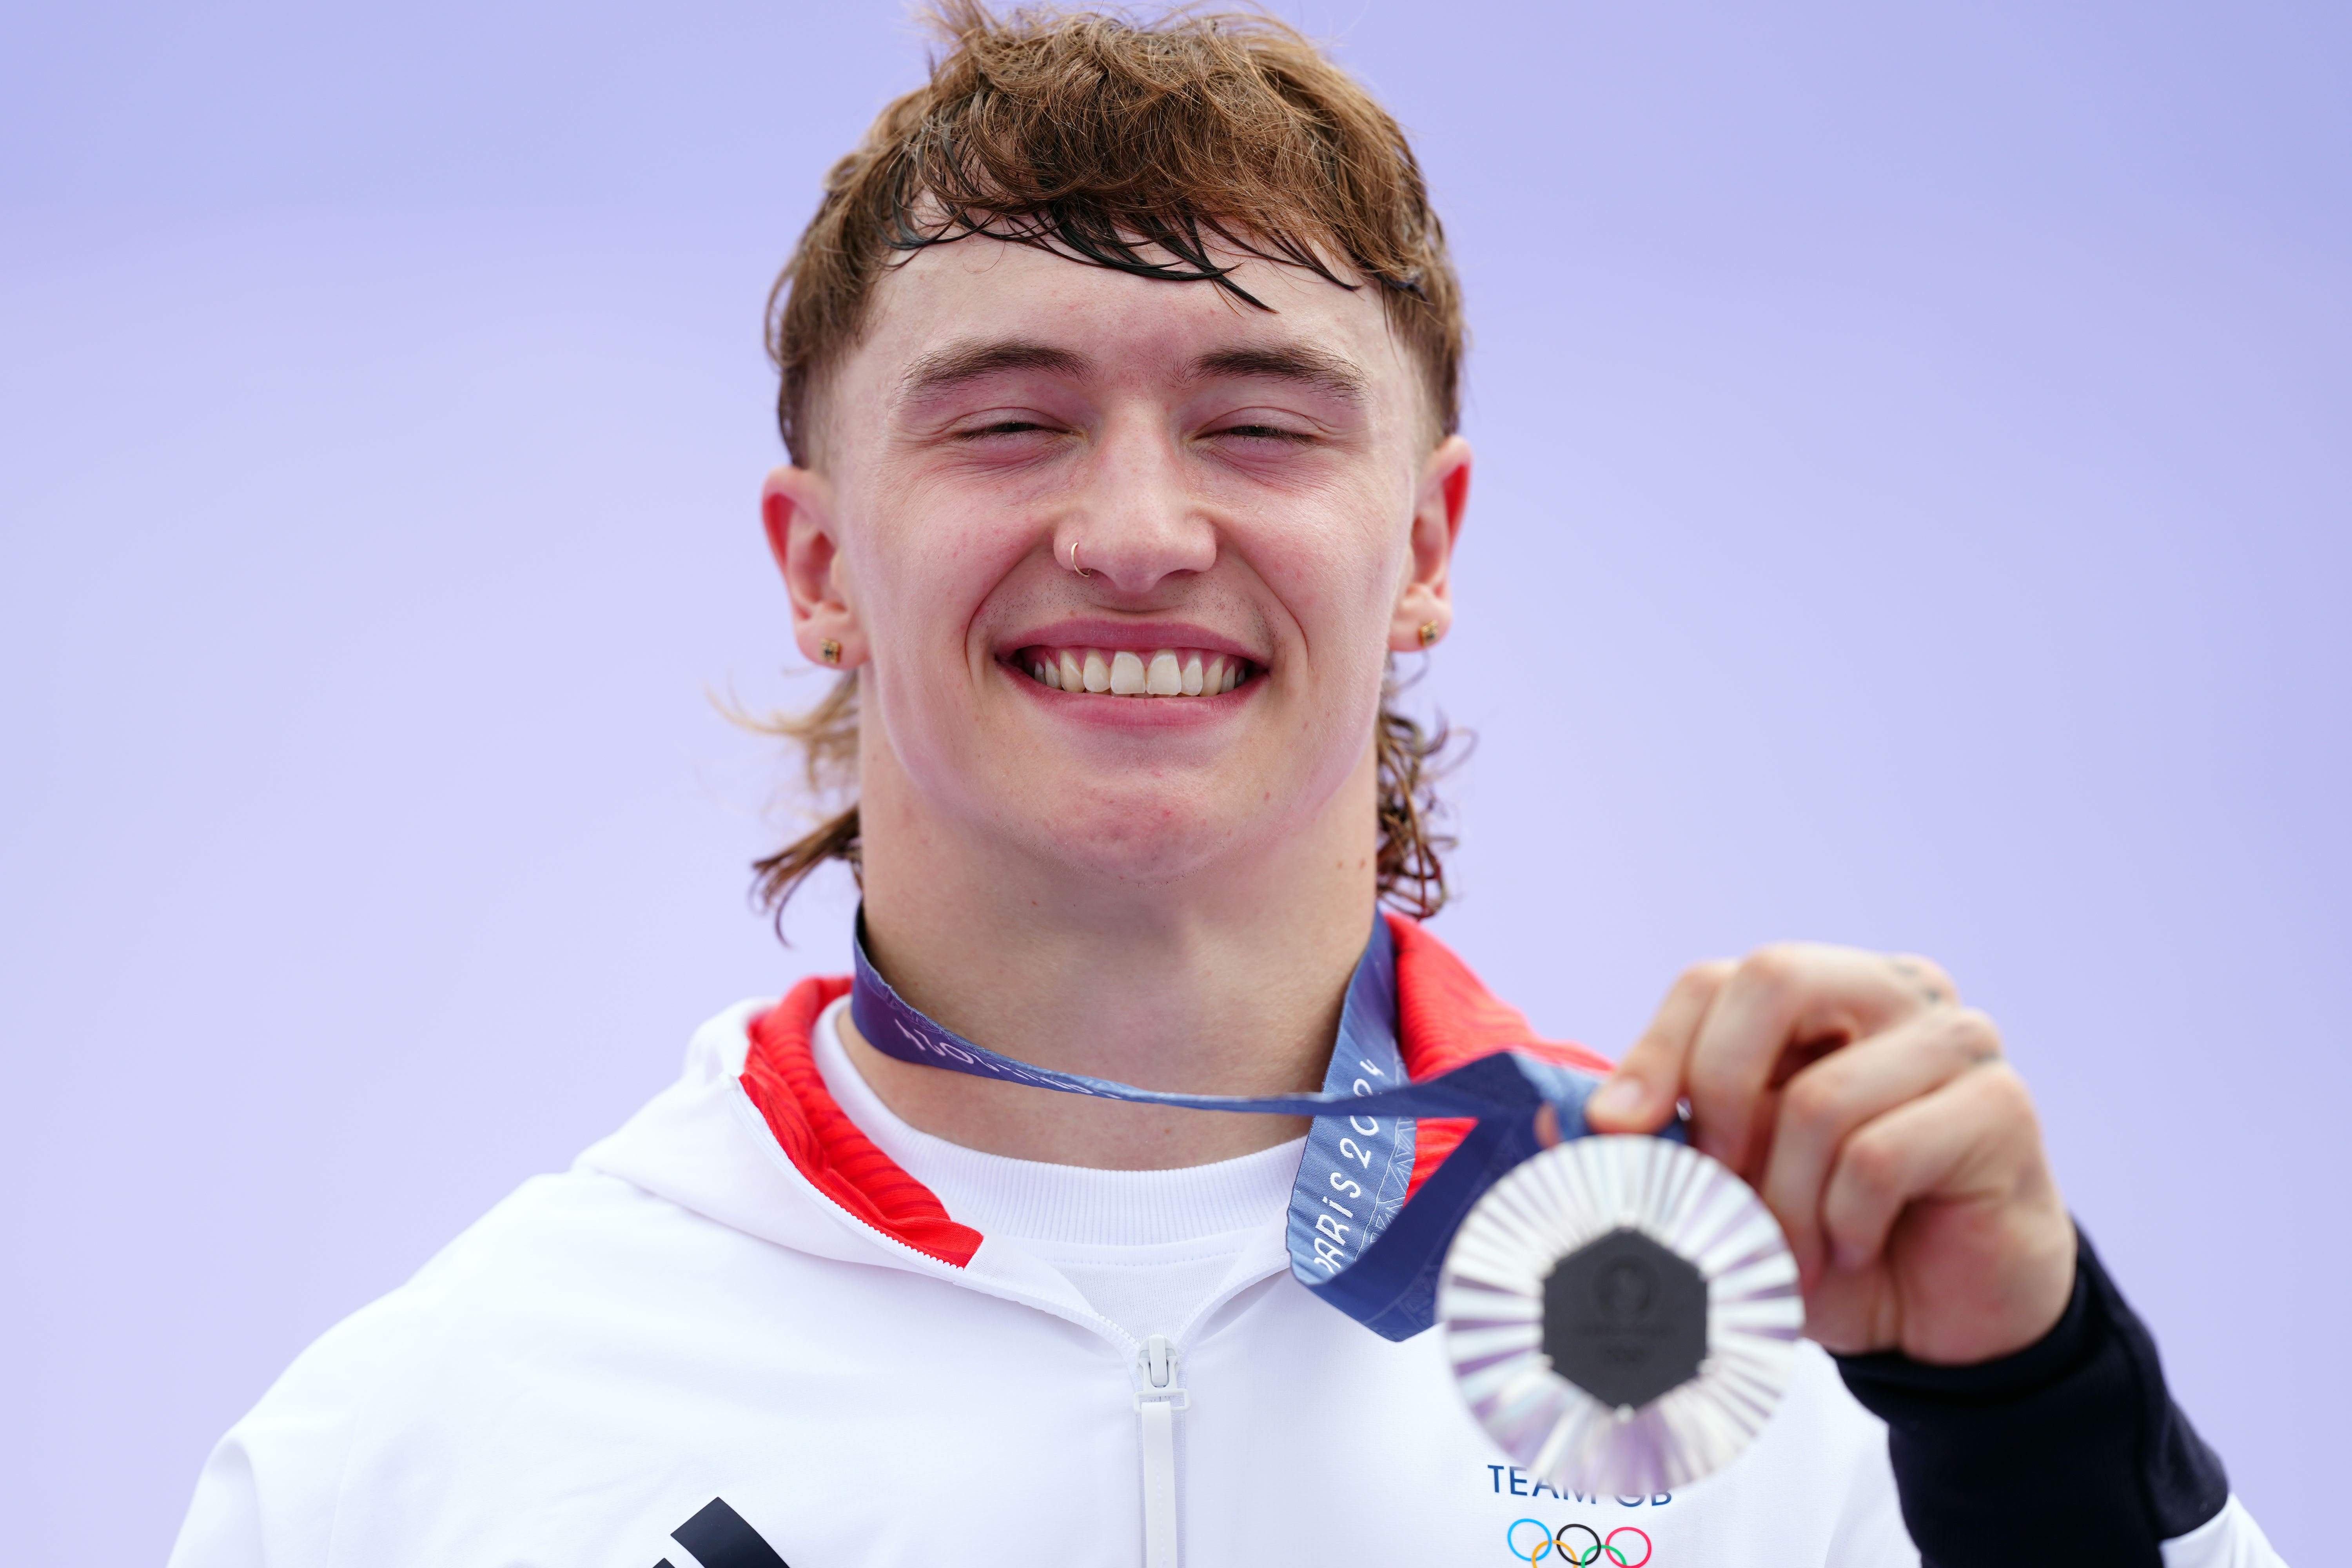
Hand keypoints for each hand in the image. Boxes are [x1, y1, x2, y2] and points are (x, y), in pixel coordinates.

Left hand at [1582, 944, 2075, 1364]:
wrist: (1943, 1319)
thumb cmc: (1830, 1235)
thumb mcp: (1726, 1186)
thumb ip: (1653, 1144)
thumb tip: (1551, 1119)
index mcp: (1823, 991)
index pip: (1716, 981)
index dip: (1656, 1053)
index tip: (1615, 1131)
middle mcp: (1894, 989)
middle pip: (1773, 980)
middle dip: (1718, 1093)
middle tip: (1713, 1181)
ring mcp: (1958, 1039)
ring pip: (1821, 1098)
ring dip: (1783, 1200)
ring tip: (1790, 1251)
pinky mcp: (2001, 1105)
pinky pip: (1880, 1153)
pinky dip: (1846, 1220)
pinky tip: (1855, 1248)